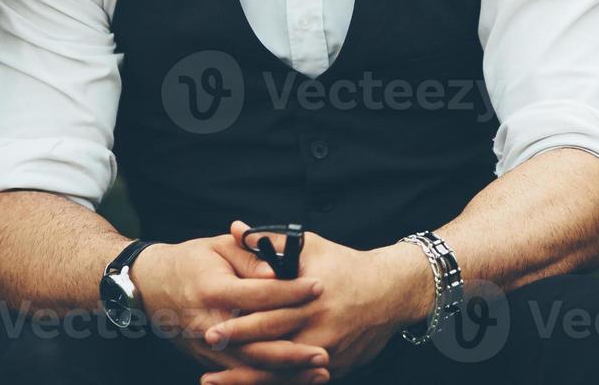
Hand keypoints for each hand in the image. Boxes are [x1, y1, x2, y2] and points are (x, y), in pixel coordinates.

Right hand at [131, 235, 332, 381]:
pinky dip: (268, 380)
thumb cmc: (190, 262)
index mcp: (214, 290)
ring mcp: (208, 347)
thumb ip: (251, 256)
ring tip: (319, 372)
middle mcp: (210, 324)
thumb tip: (279, 269)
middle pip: (258, 342)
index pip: (260, 294)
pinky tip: (295, 379)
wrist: (151, 286)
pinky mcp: (208, 359)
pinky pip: (241, 376)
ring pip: (251, 367)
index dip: (292, 291)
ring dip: (287, 373)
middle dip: (294, 348)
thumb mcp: (219, 247)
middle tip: (325, 349)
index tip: (320, 287)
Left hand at [198, 222, 434, 382]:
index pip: (268, 315)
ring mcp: (329, 352)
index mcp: (310, 298)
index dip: (238, 326)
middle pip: (272, 348)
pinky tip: (250, 384)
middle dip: (237, 355)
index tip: (210, 329)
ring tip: (217, 382)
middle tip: (208, 356)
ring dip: (249, 379)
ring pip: (284, 372)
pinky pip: (302, 379)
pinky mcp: (336, 368)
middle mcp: (320, 328)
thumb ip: (270, 241)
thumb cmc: (344, 265)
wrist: (390, 292)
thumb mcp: (309, 246)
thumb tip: (236, 229)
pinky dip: (277, 383)